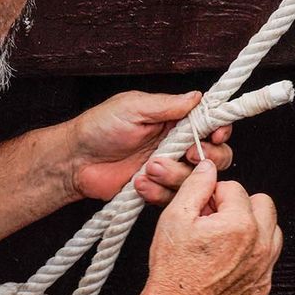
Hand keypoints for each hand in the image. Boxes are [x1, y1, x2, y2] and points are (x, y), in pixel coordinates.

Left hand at [66, 90, 233, 204]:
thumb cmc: (99, 128)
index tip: (215, 134)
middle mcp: (175, 144)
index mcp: (173, 119)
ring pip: (196, 180)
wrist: (74, 161)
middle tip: (187, 155)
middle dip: (206, 157)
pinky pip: (174, 198)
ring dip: (175, 175)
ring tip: (149, 168)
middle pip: (215, 155)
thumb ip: (167, 105)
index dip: (219, 129)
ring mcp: (168, 169)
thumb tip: (198, 96)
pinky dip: (159, 192)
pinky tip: (139, 183)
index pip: (210, 123)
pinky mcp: (157, 190)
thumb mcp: (133, 107)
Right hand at [143, 160, 281, 294]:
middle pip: (263, 204)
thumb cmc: (173, 269)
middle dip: (240, 206)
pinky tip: (228, 260)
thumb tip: (208, 169)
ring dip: (251, 228)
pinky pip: (267, 259)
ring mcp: (263, 268)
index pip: (236, 188)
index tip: (203, 207)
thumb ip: (196, 185)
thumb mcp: (175, 217)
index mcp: (240, 224)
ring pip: (271, 230)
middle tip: (217, 218)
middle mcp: (259, 245)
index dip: (214, 194)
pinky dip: (251, 255)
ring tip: (224, 238)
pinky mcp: (262, 286)